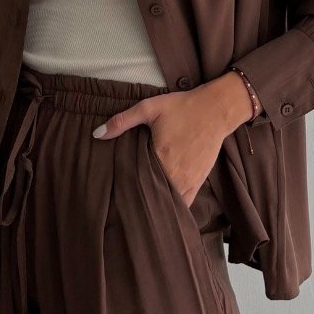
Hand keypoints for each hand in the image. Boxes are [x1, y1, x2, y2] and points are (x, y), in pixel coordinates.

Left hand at [90, 72, 251, 206]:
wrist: (216, 110)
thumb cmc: (182, 107)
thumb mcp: (149, 108)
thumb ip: (122, 121)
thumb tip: (97, 134)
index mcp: (159, 157)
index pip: (136, 181)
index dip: (124, 188)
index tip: (114, 192)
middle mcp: (174, 173)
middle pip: (151, 195)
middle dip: (138, 198)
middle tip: (124, 202)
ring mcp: (188, 180)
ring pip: (168, 202)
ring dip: (156, 203)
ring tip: (142, 206)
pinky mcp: (198, 181)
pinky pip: (184, 202)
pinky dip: (174, 205)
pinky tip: (163, 206)